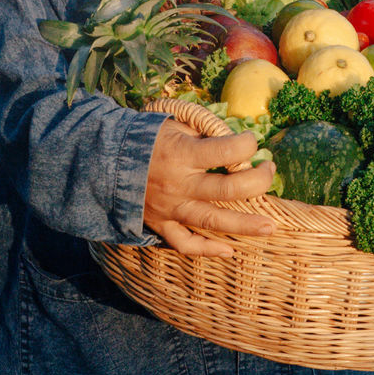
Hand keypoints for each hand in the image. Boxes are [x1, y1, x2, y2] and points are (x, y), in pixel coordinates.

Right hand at [142, 119, 277, 256]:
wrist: (104, 160)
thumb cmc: (144, 138)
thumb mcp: (174, 124)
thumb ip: (203, 134)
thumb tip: (234, 141)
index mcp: (181, 153)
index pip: (227, 151)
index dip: (247, 145)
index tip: (252, 142)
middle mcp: (179, 184)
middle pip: (228, 189)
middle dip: (257, 182)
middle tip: (270, 174)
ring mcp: (170, 208)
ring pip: (213, 222)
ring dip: (244, 226)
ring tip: (270, 227)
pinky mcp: (160, 224)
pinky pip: (185, 243)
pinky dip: (206, 250)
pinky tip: (228, 250)